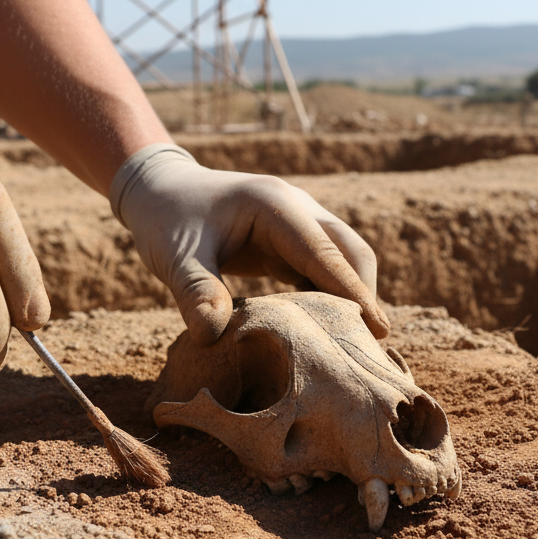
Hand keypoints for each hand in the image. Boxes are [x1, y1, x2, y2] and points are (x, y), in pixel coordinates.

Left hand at [112, 144, 387, 343]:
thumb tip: (211, 336)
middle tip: (368, 347)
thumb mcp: (174, 257)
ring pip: (342, 260)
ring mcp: (297, 224)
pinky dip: (327, 299)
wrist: (159, 191)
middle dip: (363, 295)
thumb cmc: (166, 219)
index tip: (378, 329)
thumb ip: (194, 291)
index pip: (324, 253)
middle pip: (351, 252)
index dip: (353, 291)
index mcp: (275, 206)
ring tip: (351, 347)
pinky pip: (321, 271)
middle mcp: (297, 210)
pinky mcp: (290, 243)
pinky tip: (320, 334)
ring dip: (348, 299)